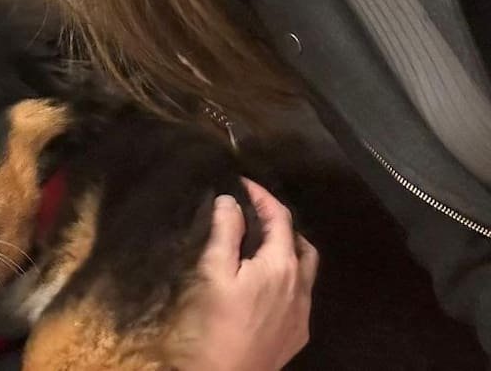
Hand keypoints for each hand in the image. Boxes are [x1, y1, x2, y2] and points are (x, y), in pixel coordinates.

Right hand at [169, 179, 317, 370]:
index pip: (280, 217)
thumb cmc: (213, 323)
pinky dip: (287, 278)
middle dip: (280, 222)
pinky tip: (264, 284)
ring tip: (260, 245)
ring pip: (305, 271)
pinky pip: (301, 296)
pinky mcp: (297, 335)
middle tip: (253, 213)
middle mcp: (300, 287)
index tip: (241, 182)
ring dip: (288, 250)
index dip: (262, 195)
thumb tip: (230, 201)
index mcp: (281, 266)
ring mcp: (302, 314)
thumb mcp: (212, 271)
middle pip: (301, 242)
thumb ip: (225, 232)